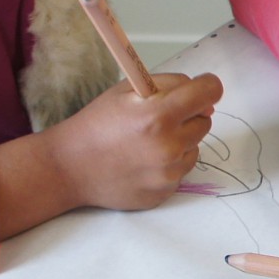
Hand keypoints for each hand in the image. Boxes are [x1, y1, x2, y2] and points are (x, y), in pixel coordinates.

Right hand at [0, 71, 222, 237]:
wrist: (70, 167)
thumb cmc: (97, 124)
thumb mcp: (127, 90)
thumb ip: (169, 86)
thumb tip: (207, 97)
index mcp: (158, 115)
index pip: (209, 92)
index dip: (207, 86)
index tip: (202, 88)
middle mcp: (168, 146)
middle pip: (205, 120)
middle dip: (187, 115)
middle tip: (157, 117)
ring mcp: (168, 173)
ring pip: (195, 146)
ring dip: (179, 140)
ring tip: (146, 142)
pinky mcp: (165, 192)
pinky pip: (182, 169)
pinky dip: (170, 162)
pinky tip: (143, 161)